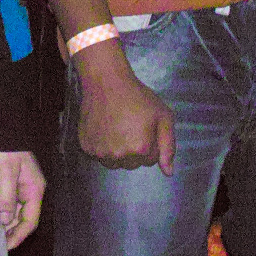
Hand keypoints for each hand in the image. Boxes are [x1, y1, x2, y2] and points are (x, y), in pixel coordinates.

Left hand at [0, 149, 45, 249]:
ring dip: (7, 226)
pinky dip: (4, 215)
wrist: (7, 130)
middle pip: (25, 220)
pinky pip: (13, 206)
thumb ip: (6, 197)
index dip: (19, 235)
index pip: (30, 220)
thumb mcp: (5, 172)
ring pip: (18, 215)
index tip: (6, 246)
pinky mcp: (16, 187)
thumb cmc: (8, 149)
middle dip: (12, 233)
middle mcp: (33, 192)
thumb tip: (4, 221)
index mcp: (35, 190)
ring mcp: (25, 189)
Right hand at [74, 52, 173, 174]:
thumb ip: (168, 147)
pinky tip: (105, 129)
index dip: (150, 144)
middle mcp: (119, 155)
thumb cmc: (138, 97)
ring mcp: (100, 153)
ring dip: (118, 151)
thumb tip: (168, 173)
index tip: (144, 127)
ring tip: (117, 128)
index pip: (150, 161)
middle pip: (132, 164)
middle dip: (135, 150)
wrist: (106, 82)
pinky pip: (99, 156)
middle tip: (131, 127)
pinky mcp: (86, 148)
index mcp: (140, 149)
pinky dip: (102, 146)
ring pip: (115, 163)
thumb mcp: (163, 117)